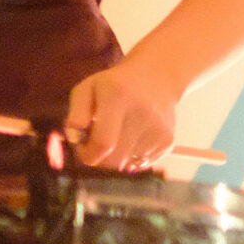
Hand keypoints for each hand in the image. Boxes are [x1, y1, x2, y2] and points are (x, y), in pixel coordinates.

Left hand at [64, 57, 177, 171]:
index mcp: (118, 96)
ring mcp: (158, 130)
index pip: (103, 143)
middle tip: (95, 146)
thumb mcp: (88, 88)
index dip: (88, 155)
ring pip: (126, 166)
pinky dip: (130, 158)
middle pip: (114, 160)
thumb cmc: (114, 86)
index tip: (83, 150)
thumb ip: (76, 113)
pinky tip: (131, 139)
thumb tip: (75, 138)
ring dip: (114, 159)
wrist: (157, 78)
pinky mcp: (168, 142)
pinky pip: (140, 164)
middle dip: (98, 160)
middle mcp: (143, 114)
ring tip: (115, 139)